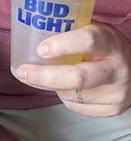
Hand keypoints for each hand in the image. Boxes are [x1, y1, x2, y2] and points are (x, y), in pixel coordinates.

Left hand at [14, 23, 130, 116]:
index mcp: (111, 42)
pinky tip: (64, 87)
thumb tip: (32, 33)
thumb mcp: (95, 30)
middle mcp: (117, 69)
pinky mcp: (113, 110)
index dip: (62, 45)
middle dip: (44, 76)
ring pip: (72, 95)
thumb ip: (71, 32)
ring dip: (51, 86)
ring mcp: (117, 92)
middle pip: (77, 78)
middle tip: (23, 72)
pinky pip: (76, 107)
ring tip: (43, 77)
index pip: (88, 41)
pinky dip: (64, 97)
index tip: (40, 49)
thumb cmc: (106, 47)